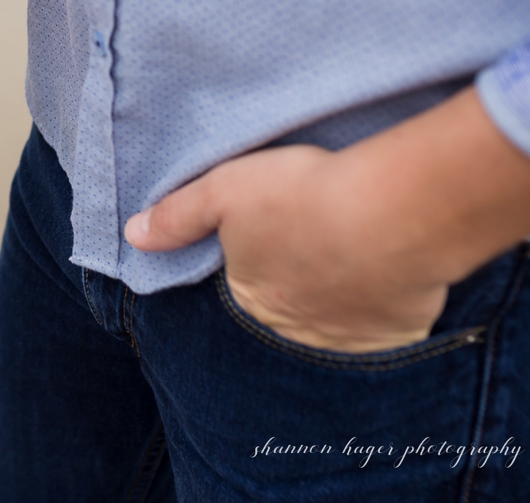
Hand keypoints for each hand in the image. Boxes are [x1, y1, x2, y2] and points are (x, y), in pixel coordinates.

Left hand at [123, 88, 529, 352]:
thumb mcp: (225, 190)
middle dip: (293, 291)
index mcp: (250, 297)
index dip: (253, 268)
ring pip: (334, 327)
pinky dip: (384, 312)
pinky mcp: (396, 334)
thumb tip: (133, 236)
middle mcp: (292, 331)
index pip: (242, 294)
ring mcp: (346, 339)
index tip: (271, 243)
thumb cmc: (302, 194)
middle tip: (313, 252)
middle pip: (286, 316)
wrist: (390, 211)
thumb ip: (178, 215)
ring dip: (337, 303)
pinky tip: (387, 280)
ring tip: (350, 261)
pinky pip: (385, 331)